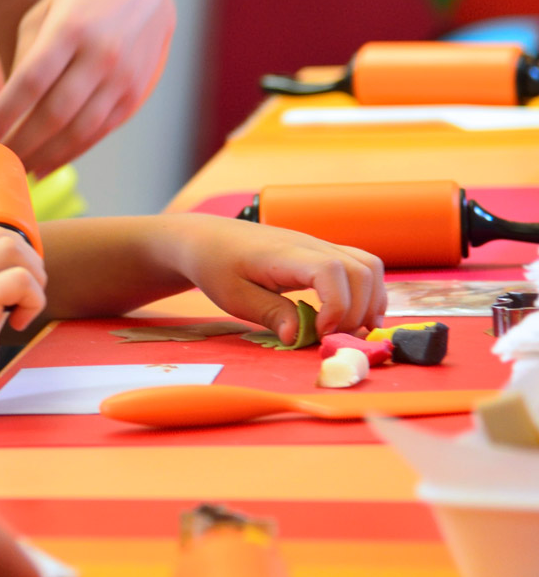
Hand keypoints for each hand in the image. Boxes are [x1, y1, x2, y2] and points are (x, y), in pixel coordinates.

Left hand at [0, 0, 174, 178]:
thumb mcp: (47, 11)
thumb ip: (27, 56)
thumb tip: (6, 109)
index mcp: (71, 28)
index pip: (31, 81)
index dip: (4, 113)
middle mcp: (100, 55)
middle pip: (54, 114)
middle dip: (20, 144)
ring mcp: (122, 78)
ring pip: (79, 131)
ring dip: (45, 156)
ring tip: (17, 170)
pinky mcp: (135, 94)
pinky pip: (100, 132)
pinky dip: (72, 153)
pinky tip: (48, 163)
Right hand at [0, 226, 46, 438]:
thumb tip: (16, 293)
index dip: (10, 251)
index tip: (16, 288)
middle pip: (0, 233)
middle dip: (29, 261)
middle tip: (26, 299)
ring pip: (11, 246)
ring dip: (32, 276)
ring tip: (23, 309)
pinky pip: (19, 279)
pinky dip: (32, 300)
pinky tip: (18, 326)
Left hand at [182, 216, 385, 344]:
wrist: (206, 238)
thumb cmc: (216, 265)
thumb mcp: (234, 297)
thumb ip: (269, 314)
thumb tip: (297, 336)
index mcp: (284, 254)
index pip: (331, 270)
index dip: (337, 305)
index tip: (322, 332)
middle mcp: (309, 245)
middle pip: (360, 269)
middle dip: (359, 310)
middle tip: (335, 338)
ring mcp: (318, 246)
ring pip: (368, 265)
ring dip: (370, 301)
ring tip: (351, 331)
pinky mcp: (321, 253)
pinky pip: (358, 266)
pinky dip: (365, 292)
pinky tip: (352, 317)